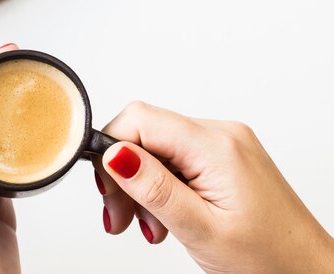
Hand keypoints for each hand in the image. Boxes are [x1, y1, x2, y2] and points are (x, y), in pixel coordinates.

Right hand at [93, 101, 333, 273]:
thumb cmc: (270, 261)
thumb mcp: (201, 230)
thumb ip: (154, 188)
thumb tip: (113, 152)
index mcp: (216, 145)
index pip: (141, 118)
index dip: (112, 147)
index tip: (106, 188)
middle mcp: (220, 133)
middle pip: (146, 133)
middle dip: (123, 174)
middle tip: (118, 218)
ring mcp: (223, 143)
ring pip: (157, 147)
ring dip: (141, 186)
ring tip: (148, 227)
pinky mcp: (223, 156)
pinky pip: (175, 158)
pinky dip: (161, 186)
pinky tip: (165, 217)